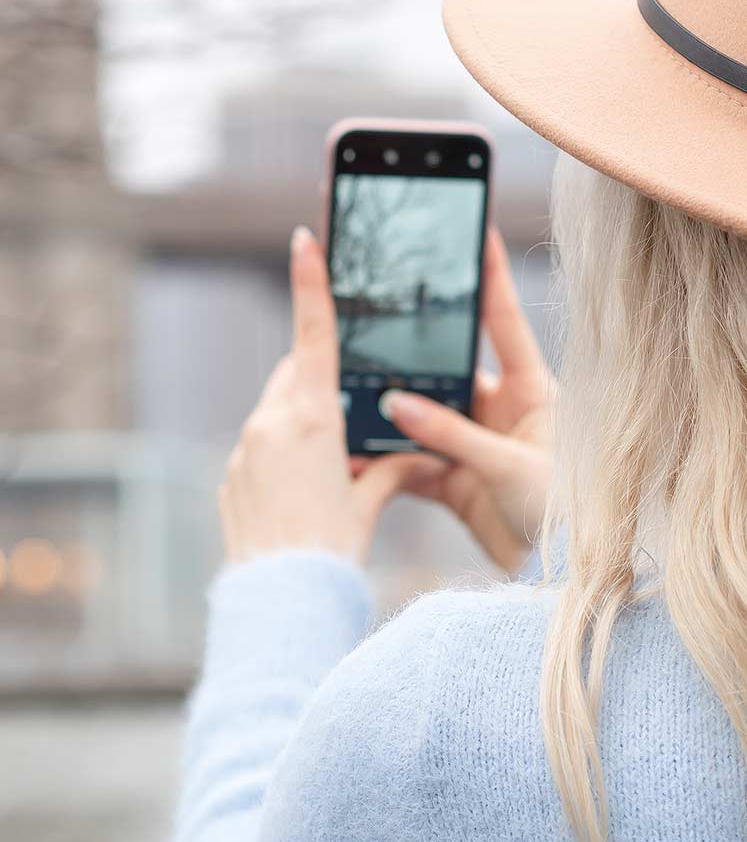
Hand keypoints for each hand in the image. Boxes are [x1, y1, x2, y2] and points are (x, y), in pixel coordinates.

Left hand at [219, 226, 410, 564]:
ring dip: (304, 424)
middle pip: (295, 377)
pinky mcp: (233, 479)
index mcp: (310, 420)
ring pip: (277, 412)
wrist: (280, 599)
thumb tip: (419, 458)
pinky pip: (260, 448)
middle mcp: (269, 425)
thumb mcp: (369, 504)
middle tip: (353, 413)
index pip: (313, 338)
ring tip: (334, 469)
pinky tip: (306, 493)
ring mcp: (245, 452)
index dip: (311, 285)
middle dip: (322, 383)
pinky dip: (283, 455)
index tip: (304, 242)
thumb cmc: (330, 549)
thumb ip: (392, 469)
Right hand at [379, 227, 553, 574]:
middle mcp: (502, 411)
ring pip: (424, 417)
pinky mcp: (458, 481)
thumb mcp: (512, 465)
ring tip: (351, 391)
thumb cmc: (564, 511)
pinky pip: (414, 461)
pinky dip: (388, 460)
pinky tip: (357, 452)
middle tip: (374, 320)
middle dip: (412, 354)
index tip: (473, 227)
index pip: (504, 321)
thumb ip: (455, 435)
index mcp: (532, 390)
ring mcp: (477, 445)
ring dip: (392, 414)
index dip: (488, 275)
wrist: (561, 576)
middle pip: (450, 369)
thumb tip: (396, 405)